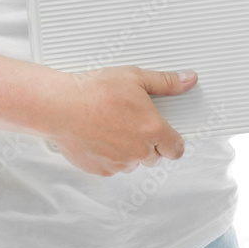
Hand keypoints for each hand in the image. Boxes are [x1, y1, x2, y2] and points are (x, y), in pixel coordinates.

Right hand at [45, 65, 197, 176]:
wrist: (60, 106)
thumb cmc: (94, 91)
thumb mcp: (134, 77)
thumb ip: (165, 82)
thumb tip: (188, 80)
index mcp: (152, 130)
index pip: (176, 149)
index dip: (172, 140)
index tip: (166, 133)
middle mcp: (138, 151)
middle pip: (155, 156)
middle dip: (149, 143)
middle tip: (133, 122)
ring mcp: (119, 164)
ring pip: (133, 162)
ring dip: (129, 150)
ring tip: (113, 126)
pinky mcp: (101, 170)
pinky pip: (113, 167)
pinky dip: (110, 155)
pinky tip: (100, 135)